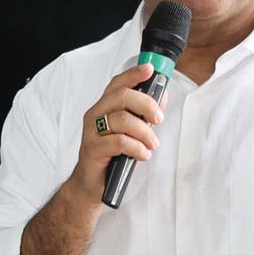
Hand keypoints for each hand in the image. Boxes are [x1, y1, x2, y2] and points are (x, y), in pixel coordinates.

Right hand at [67, 63, 166, 204]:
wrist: (90, 185)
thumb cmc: (111, 156)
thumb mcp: (131, 132)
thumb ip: (144, 115)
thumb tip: (162, 97)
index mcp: (104, 107)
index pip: (118, 83)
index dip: (134, 73)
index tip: (150, 69)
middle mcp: (95, 114)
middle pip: (121, 96)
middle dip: (146, 104)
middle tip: (158, 119)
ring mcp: (91, 131)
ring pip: (122, 120)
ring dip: (144, 132)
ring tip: (152, 144)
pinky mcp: (92, 149)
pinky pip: (119, 142)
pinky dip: (137, 148)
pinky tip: (143, 155)